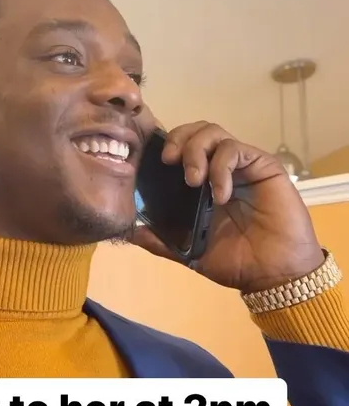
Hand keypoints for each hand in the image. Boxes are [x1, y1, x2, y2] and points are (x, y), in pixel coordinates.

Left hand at [132, 121, 323, 292]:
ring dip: (196, 150)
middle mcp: (219, 168)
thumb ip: (162, 241)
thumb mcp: (190, 252)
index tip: (149, 160)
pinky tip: (220, 193)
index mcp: (201, 184)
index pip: (180, 148)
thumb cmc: (237, 261)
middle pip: (195, 130)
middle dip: (177, 139)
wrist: (274, 275)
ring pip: (213, 132)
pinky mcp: (262, 164)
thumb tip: (130, 231)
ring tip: (193, 180)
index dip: (164, 145)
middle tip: (169, 161)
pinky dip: (221, 167)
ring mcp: (241, 164)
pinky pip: (235, 150)